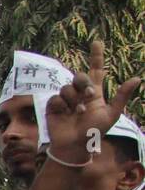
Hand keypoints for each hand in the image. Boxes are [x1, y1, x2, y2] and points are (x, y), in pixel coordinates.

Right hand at [45, 40, 140, 165]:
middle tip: (88, 95)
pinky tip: (65, 114)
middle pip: (79, 77)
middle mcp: (79, 94)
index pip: (95, 70)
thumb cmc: (94, 132)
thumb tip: (137, 78)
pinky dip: (62, 105)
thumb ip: (122, 96)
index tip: (96, 42)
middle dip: (83, 83)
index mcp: (94, 94)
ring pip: (67, 88)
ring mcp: (66, 100)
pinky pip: (56, 98)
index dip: (96, 56)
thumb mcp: (112, 115)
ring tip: (77, 112)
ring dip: (74, 99)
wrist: (75, 146)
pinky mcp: (53, 107)